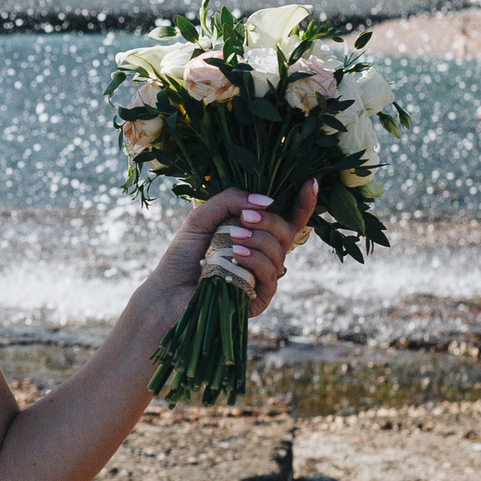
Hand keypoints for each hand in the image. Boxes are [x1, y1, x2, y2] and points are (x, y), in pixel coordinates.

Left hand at [151, 181, 318, 319]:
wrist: (167, 290)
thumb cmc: (185, 254)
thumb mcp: (204, 217)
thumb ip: (232, 200)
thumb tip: (267, 201)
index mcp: (256, 235)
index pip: (289, 218)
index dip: (305, 202)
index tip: (312, 181)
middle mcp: (265, 256)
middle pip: (286, 233)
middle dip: (269, 221)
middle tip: (245, 217)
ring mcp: (264, 278)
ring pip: (279, 253)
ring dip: (257, 240)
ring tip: (232, 239)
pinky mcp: (259, 298)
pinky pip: (270, 275)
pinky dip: (255, 260)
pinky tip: (236, 255)